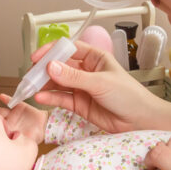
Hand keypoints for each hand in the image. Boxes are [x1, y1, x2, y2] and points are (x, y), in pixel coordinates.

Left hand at [0, 94, 47, 143]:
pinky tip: (1, 97)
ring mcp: (13, 115)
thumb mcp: (26, 142)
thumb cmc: (37, 135)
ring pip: (0, 111)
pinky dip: (6, 99)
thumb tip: (13, 145)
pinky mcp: (19, 107)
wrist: (47, 127)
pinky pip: (11, 101)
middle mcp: (9, 123)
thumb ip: (19, 142)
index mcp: (10, 132)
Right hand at [31, 40, 166, 132]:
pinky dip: (49, 98)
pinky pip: (61, 99)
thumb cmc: (128, 96)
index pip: (68, 48)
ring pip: (57, 83)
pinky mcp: (79, 104)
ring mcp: (81, 87)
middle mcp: (86, 70)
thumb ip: (74, 77)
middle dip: (44, 70)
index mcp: (94, 57)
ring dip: (43, 85)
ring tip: (30, 88)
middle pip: (59, 66)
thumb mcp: (101, 83)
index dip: (51, 51)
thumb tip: (51, 67)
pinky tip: (40, 98)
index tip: (37, 58)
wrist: (140, 121)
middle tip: (30, 75)